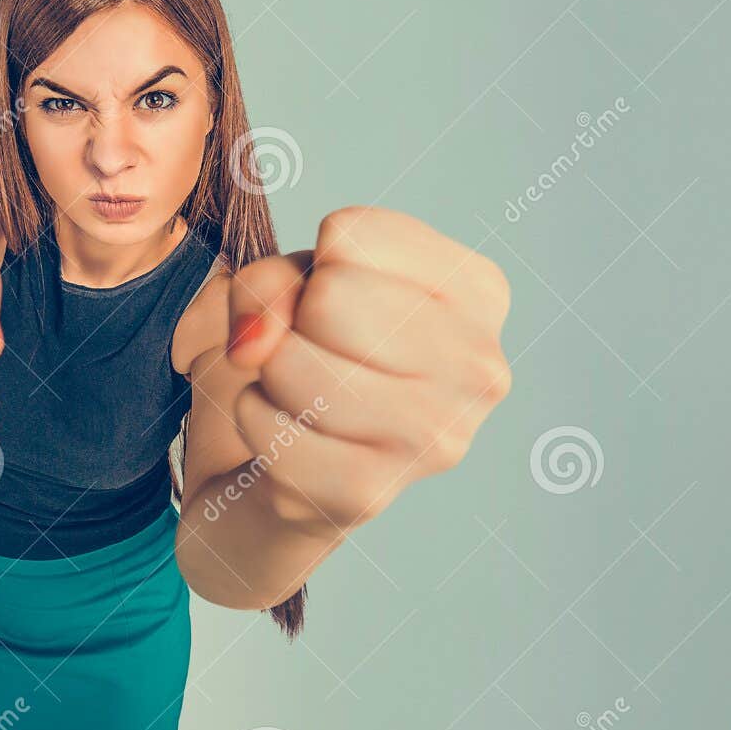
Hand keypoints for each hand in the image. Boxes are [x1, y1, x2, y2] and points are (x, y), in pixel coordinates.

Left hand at [223, 206, 511, 528]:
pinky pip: (269, 427)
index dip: (313, 266)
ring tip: (299, 390)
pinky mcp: (370, 493)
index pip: (349, 236)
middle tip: (313, 350)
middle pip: (328, 299)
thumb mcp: (297, 284)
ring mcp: (433, 438)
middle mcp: (478, 368)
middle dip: (293, 321)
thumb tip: (252, 344)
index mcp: (479, 293)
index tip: (334, 303)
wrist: (303, 466)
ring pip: (292, 364)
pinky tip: (288, 430)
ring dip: (268, 373)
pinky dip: (253, 418)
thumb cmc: (319, 353)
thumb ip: (269, 280)